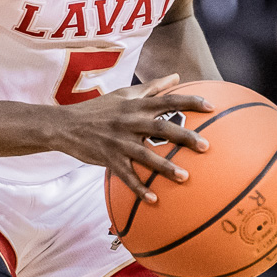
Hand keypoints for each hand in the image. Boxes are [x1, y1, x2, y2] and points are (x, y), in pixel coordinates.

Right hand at [58, 74, 212, 203]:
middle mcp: (129, 122)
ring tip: (185, 178)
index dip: (189, 102)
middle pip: (160, 128)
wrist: (65, 125)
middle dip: (184, 137)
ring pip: (145, 155)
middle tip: (205, 146)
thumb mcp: (124, 94)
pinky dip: (139, 189)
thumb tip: (176, 76)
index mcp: (135, 105)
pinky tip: (153, 200)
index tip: (211, 107)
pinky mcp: (108, 158)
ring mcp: (118, 141)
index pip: (167, 100)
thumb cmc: (99, 109)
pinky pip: (126, 176)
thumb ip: (152, 87)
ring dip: (165, 167)